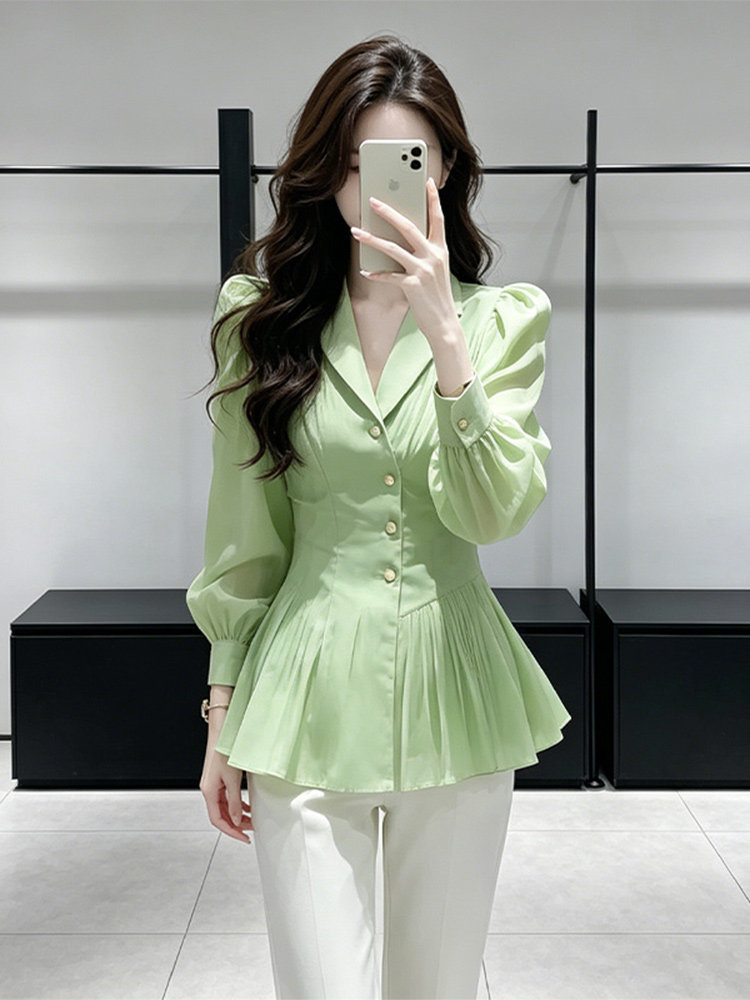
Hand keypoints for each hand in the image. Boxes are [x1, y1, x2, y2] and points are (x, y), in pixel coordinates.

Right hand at [200, 742, 253, 843]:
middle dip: (236, 825)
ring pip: (225, 808)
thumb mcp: (232, 780)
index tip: (243, 838)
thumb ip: (235, 802)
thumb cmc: (224, 752)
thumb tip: (236, 820)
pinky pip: (227, 798)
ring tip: (251, 821)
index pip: (217, 820)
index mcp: (208, 792)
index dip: (231, 832)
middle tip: (250, 831)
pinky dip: (237, 805)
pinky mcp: (219, 780)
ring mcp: (213, 785)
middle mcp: (209, 790)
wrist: (222, 734)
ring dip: (237, 816)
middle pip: (221, 815)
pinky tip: (246, 807)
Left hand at [350, 177, 459, 345]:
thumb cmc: (438, 296)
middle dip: (389, 212)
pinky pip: (389, 276)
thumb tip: (404, 239)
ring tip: (356, 231)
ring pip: (393, 248)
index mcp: (441, 250)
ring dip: (372, 239)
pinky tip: (365, 271)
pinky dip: (376, 273)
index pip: (438, 218)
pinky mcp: (412, 286)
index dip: (433, 199)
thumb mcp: (437, 270)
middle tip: (373, 201)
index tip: (428, 181)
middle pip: (409, 227)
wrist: (444, 323)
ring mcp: (423, 271)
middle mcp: (433, 256)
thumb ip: (425, 252)